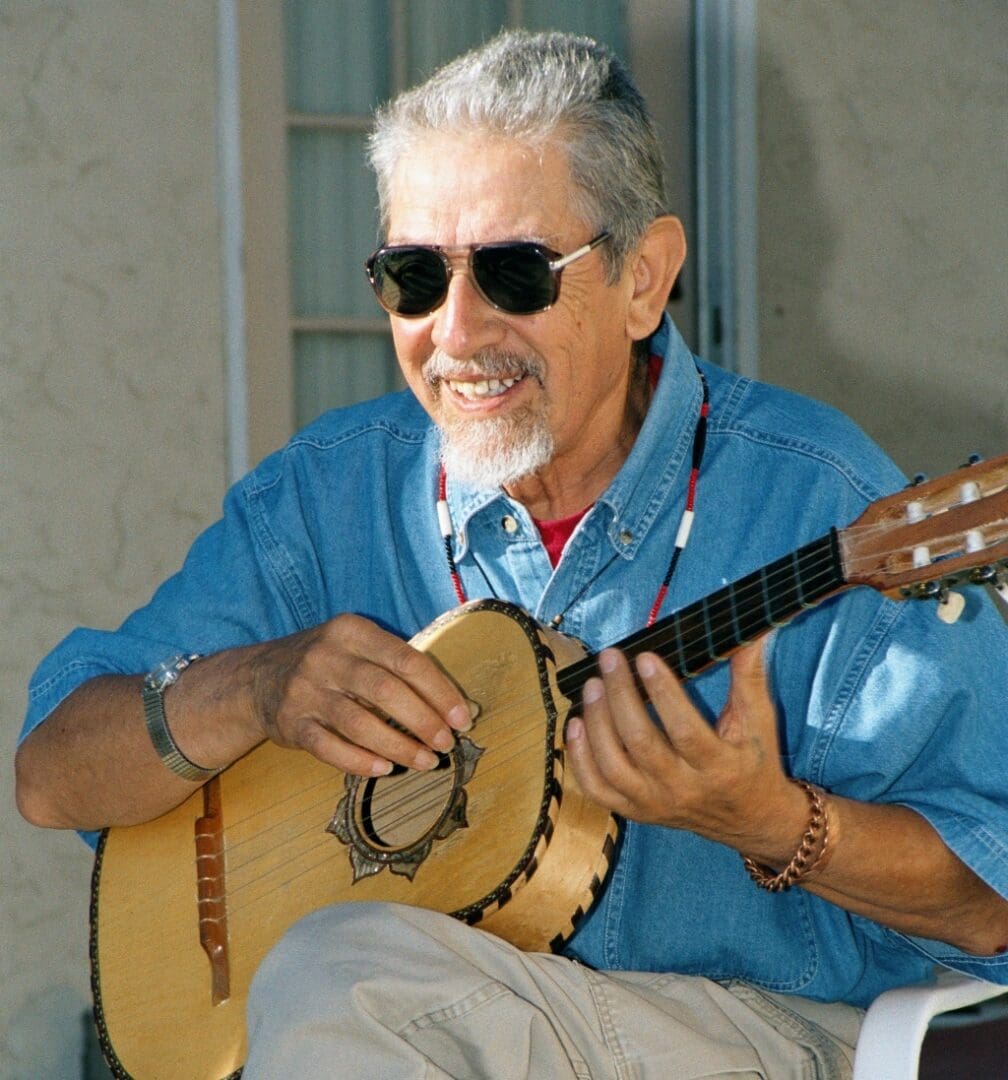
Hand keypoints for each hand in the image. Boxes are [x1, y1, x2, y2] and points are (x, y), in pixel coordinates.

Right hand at [244, 615, 472, 777]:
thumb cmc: (328, 663)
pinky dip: (359, 761)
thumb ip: (395, 666)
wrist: (257, 677)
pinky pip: (329, 747)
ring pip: (359, 723)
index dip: (439, 691)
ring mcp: (306, 690)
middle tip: (446, 744)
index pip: (406, 660)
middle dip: (423, 721)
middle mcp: (327, 657)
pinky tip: (384, 769)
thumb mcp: (356, 646)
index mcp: (352, 631)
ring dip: (399, 747)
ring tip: (426, 762)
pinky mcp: (291, 723)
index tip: (461, 717)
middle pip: (385, 691)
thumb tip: (452, 705)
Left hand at [564, 641, 807, 859]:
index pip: (684, 730)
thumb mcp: (759, 720)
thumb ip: (750, 675)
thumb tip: (752, 630)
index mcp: (719, 767)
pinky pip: (596, 788)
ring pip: (612, 766)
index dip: (663, 692)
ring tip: (592, 685)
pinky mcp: (635, 811)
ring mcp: (655, 804)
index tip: (645, 657)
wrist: (749, 819)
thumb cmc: (754, 761)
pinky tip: (575, 724)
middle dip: (620, 696)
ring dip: (597, 722)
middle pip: (641, 743)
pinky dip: (579, 757)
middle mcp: (683, 790)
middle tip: (610, 659)